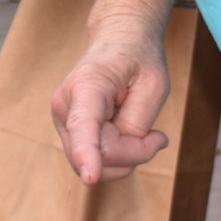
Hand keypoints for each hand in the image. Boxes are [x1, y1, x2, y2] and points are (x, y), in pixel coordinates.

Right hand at [52, 28, 169, 185]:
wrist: (117, 44)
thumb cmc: (137, 59)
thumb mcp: (153, 86)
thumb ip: (138, 124)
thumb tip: (125, 155)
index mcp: (87, 85)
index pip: (84, 124)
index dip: (87, 152)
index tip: (90, 176)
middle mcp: (65, 107)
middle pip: (100, 154)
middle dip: (134, 152)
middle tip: (156, 134)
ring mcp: (63, 122)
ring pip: (99, 164)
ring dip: (127, 155)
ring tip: (139, 127)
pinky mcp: (70, 133)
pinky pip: (97, 161)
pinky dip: (118, 154)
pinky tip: (125, 132)